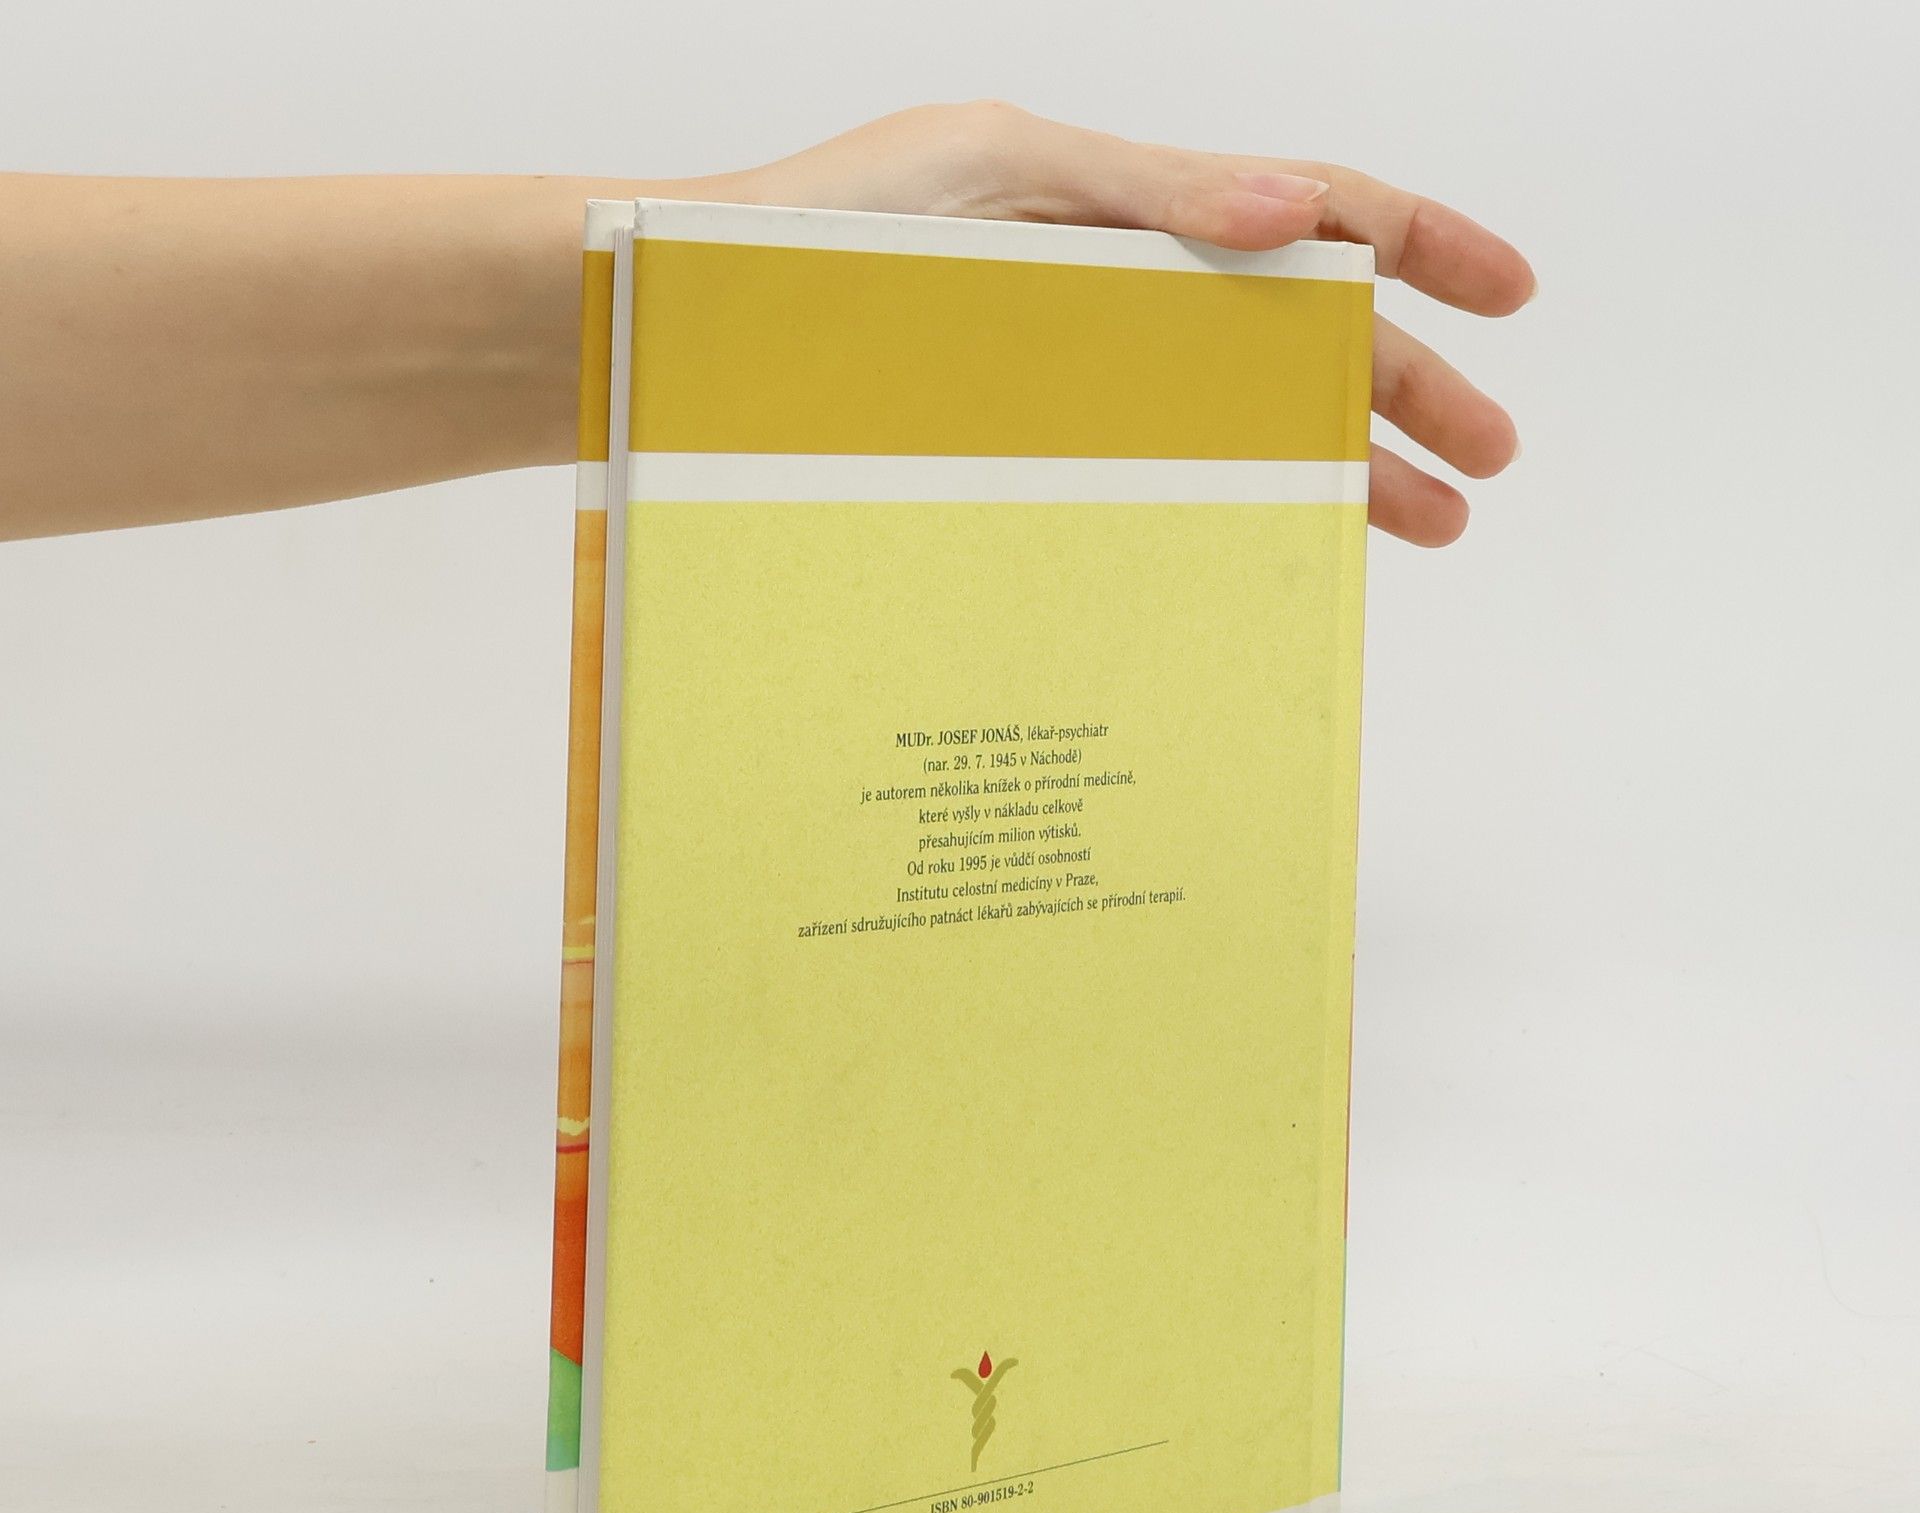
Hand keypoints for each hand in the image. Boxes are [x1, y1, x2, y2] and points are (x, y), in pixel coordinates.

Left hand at [701, 103, 1531, 547]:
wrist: (692, 335)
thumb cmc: (813, 240)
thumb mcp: (988, 174)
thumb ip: (1143, 193)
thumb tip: (1292, 207)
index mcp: (1122, 209)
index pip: (1310, 211)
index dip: (1423, 245)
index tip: (1514, 295)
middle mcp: (1115, 296)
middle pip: (1297, 334)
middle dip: (1405, 391)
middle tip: (1482, 467)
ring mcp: (1077, 380)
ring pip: (1237, 420)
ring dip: (1332, 467)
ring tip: (1414, 529)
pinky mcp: (1028, 454)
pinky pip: (1153, 477)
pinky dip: (1222, 507)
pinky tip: (1268, 552)